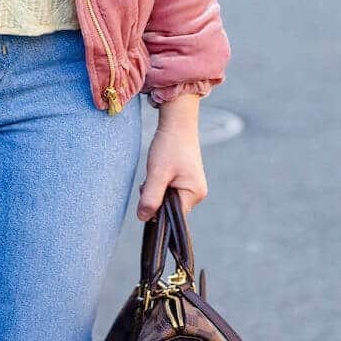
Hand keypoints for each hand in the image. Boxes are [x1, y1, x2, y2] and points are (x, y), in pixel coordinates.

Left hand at [136, 96, 207, 220]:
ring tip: (156, 171)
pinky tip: (159, 170)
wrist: (177, 122)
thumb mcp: (157, 173)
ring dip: (155, 189)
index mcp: (194, 194)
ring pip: (167, 198)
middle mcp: (196, 193)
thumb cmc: (169, 146)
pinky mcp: (186, 179)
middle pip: (169, 208)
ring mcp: (192, 186)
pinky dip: (159, 183)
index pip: (172, 216)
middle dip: (155, 197)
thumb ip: (150, 198)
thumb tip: (143, 218)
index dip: (156, 210)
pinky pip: (168, 189)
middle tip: (151, 178)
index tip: (147, 195)